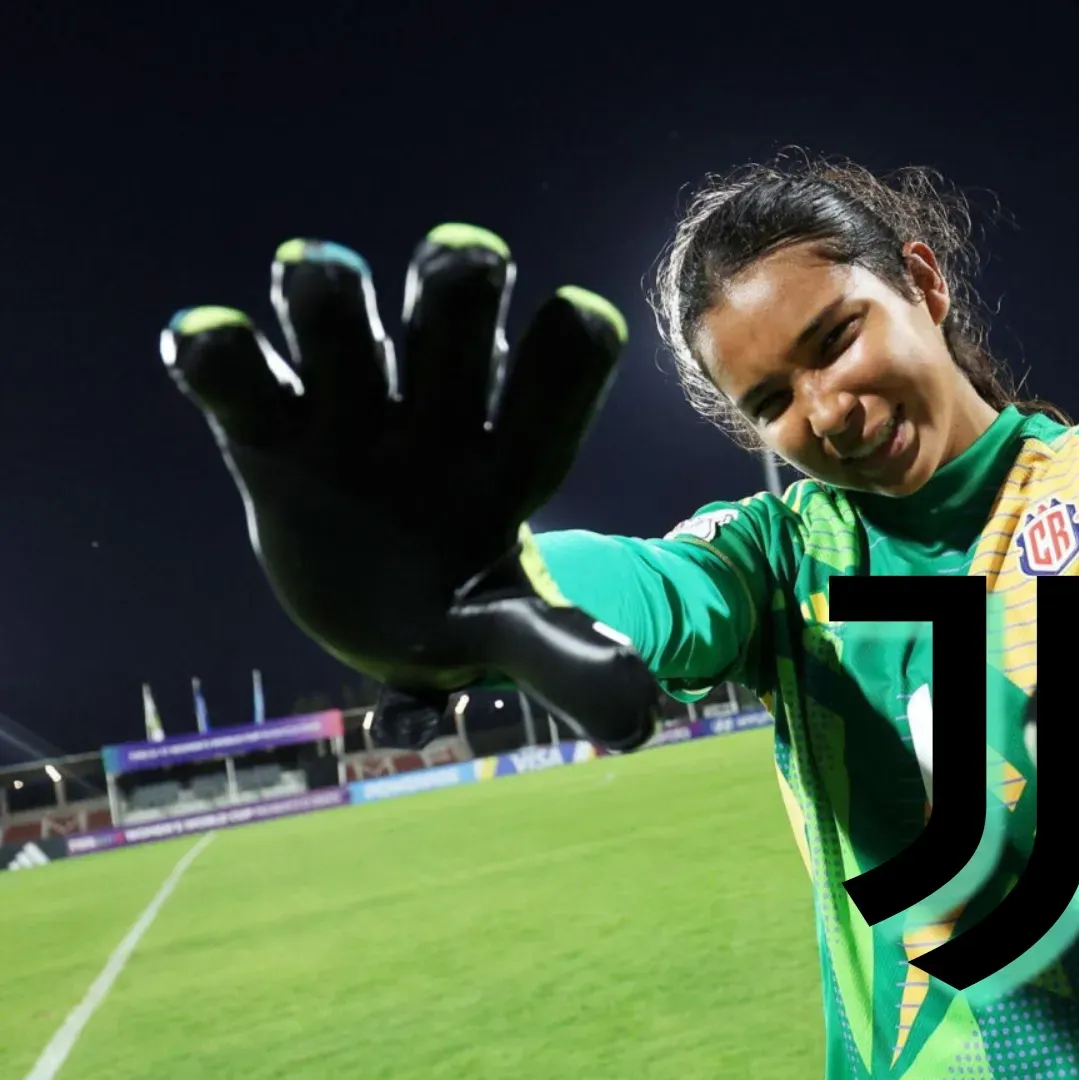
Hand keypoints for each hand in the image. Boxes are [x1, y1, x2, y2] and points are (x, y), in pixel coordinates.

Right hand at [163, 225, 658, 749]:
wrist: (385, 609)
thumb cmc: (467, 602)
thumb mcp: (515, 630)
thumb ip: (570, 660)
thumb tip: (641, 719)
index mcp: (514, 449)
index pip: (564, 369)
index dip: (571, 345)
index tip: (578, 319)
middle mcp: (438, 407)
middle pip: (454, 312)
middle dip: (458, 278)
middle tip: (467, 262)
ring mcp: (351, 409)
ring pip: (340, 317)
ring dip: (330, 292)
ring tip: (315, 278)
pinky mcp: (269, 432)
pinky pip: (238, 377)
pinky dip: (217, 350)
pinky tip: (202, 338)